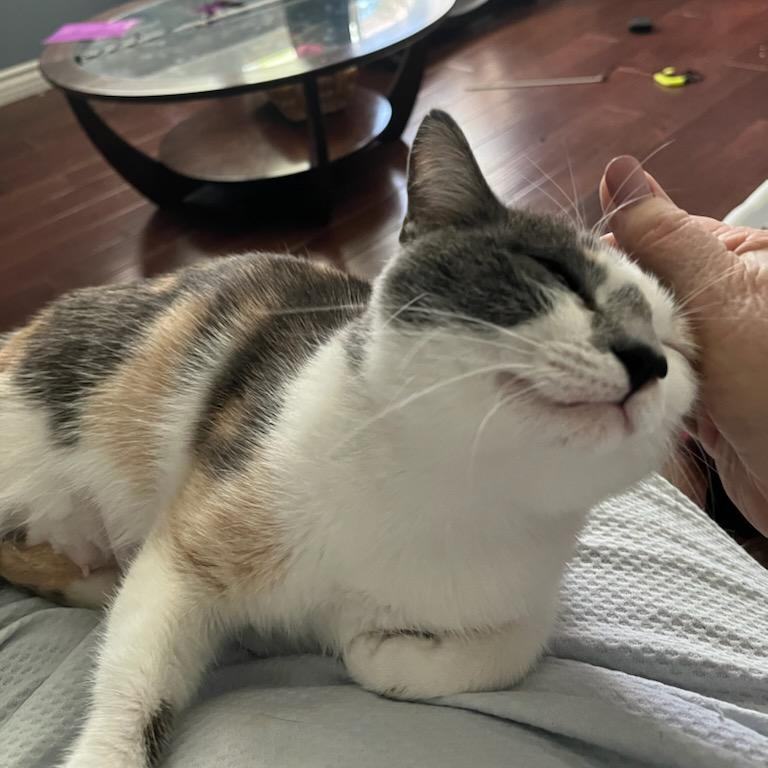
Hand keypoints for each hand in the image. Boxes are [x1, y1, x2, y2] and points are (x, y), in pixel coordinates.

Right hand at [599, 156, 767, 534]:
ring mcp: (707, 348)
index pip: (651, 238)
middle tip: (562, 334)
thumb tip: (618, 170)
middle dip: (607, 311)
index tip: (560, 286)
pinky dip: (625, 381)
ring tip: (572, 362)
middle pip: (640, 289)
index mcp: (738, 257)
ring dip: (613, 351)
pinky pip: (645, 374)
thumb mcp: (723, 296)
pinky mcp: (695, 391)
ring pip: (638, 335)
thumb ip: (665, 239)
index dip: (604, 258)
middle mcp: (721, 297)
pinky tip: (595, 384)